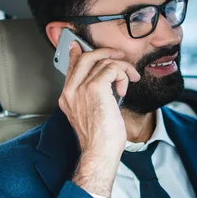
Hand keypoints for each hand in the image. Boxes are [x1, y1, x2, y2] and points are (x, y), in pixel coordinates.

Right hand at [58, 41, 139, 196]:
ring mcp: (81, 88)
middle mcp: (71, 91)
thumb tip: (106, 82)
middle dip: (104, 53)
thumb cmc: (99, 139)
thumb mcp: (92, 114)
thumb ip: (93, 97)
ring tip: (129, 77)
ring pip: (102, 61)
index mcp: (68, 97)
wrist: (99, 151)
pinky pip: (112, 68)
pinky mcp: (95, 88)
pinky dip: (122, 75)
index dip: (77, 54)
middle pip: (84, 57)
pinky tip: (124, 87)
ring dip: (121, 67)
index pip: (71, 67)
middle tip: (117, 55)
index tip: (79, 46)